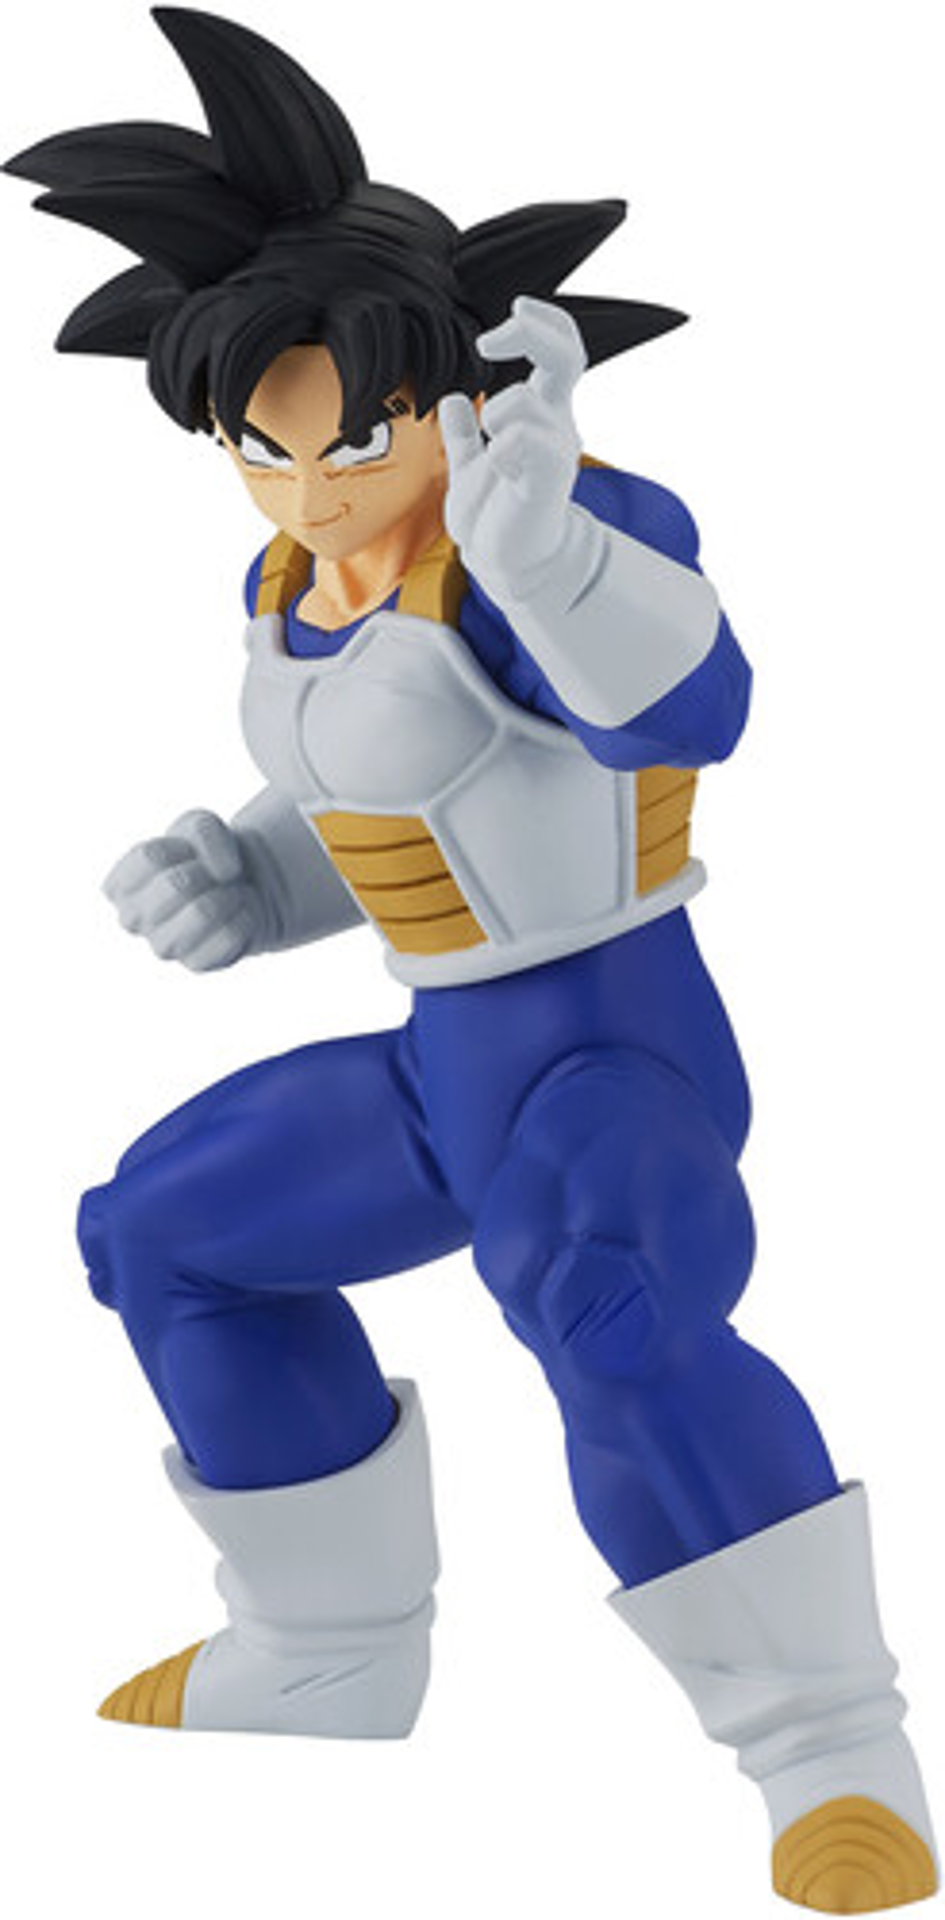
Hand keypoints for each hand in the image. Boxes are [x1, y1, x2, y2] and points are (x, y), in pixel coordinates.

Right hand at [103, 810, 265, 971]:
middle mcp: (133, 919)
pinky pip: (229, 936)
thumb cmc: (205, 855)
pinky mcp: (196, 963)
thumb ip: (204, 832)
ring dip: (228, 895)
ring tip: (229, 893)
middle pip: (175, 885)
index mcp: (121, 886)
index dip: (182, 846)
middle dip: (206, 872)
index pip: (149, 858)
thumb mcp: (199, 824)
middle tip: (214, 875)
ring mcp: (162, 946)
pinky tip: (239, 913)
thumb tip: (224, 873)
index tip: (188, 851)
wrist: (239, 886)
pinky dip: (245, 916)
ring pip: (203, 913)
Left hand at [440, 295, 585, 606]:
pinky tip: (500, 472)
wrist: (505, 564)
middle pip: (567, 352)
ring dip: (493, 418)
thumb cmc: (495, 518)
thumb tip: (453, 400)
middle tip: (489, 340)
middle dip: (531, 331)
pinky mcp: (548, 476)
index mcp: (541, 414)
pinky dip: (499, 450)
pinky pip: (521, 440)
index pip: (561, 349)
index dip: (540, 323)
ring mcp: (555, 449)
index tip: (503, 324)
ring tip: (492, 455)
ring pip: (522, 399)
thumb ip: (464, 435)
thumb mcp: (470, 466)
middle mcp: (556, 424)